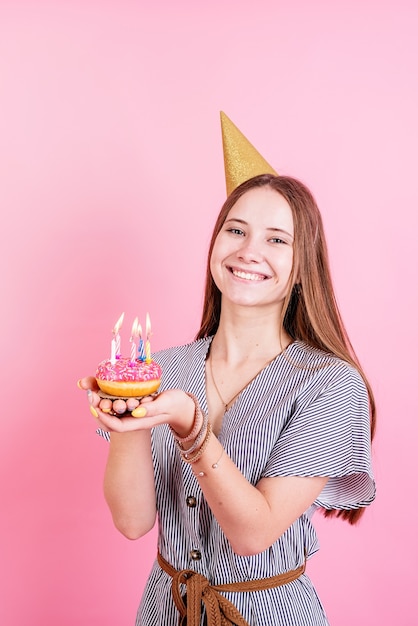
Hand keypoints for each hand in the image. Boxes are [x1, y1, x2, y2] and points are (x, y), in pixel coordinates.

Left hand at [78, 378, 195, 435]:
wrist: (182, 406)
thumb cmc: (176, 405)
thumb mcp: (165, 403)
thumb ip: (152, 408)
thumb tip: (136, 411)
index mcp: (140, 422)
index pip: (117, 426)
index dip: (104, 418)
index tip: (95, 406)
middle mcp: (133, 419)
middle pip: (110, 420)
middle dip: (98, 409)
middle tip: (90, 394)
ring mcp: (133, 413)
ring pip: (111, 412)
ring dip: (100, 402)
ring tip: (92, 390)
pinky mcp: (134, 405)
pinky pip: (117, 404)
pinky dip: (108, 397)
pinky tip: (104, 387)